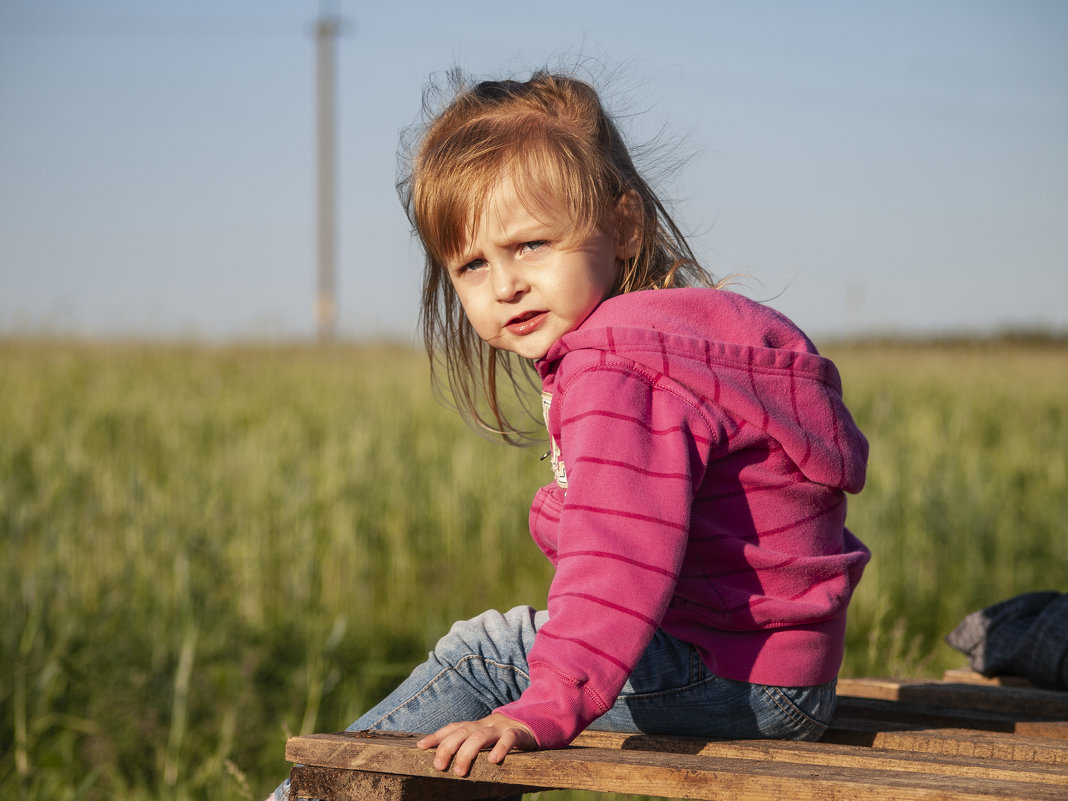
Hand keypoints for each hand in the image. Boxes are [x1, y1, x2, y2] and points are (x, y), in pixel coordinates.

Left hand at [416, 712, 535, 776]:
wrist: (538, 723)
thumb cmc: (506, 738)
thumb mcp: (487, 740)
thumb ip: (473, 748)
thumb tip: (451, 768)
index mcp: (477, 726)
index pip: (453, 727)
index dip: (436, 736)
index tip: (420, 747)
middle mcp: (486, 724)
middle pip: (462, 731)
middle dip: (447, 748)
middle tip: (439, 766)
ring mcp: (502, 727)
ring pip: (481, 736)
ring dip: (467, 753)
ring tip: (461, 772)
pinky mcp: (519, 733)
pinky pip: (509, 739)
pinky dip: (500, 748)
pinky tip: (494, 760)